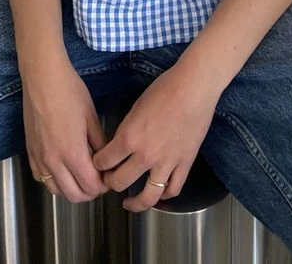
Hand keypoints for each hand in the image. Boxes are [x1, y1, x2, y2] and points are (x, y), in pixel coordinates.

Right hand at [22, 57, 107, 202]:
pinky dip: (54, 181)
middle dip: (90, 192)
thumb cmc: (70, 92)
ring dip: (72, 189)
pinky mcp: (30, 152)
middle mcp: (54, 161)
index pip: (91, 187)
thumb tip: (107, 160)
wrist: (43, 78)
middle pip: (74, 195)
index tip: (109, 178)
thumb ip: (100, 143)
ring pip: (56, 191)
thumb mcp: (91, 117)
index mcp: (73, 153)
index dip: (103, 186)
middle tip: (98, 179)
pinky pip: (41, 179)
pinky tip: (62, 169)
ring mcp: (39, 158)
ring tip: (81, 176)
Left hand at [92, 65, 218, 211]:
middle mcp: (146, 155)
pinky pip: (173, 189)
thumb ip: (127, 129)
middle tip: (110, 180)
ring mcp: (166, 162)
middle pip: (120, 182)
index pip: (104, 161)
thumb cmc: (164, 89)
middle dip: (111, 182)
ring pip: (147, 196)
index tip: (98, 163)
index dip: (98, 163)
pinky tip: (159, 194)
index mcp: (129, 137)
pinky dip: (164, 196)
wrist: (193, 88)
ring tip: (129, 203)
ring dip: (135, 203)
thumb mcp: (136, 107)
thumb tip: (121, 144)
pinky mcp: (185, 163)